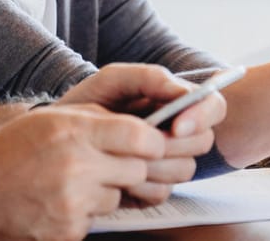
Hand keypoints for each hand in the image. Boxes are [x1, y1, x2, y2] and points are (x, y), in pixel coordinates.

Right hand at [0, 105, 165, 239]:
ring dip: (104, 191)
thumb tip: (139, 125)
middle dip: (130, 167)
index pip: (140, 136)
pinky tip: (56, 204)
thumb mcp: (47, 121)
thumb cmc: (6, 154)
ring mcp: (73, 202)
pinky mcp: (69, 231)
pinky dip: (84, 214)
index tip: (149, 144)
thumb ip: (92, 119)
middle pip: (138, 169)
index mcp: (72, 130)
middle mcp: (76, 165)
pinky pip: (97, 220)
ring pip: (118, 195)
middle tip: (107, 165)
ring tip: (69, 184)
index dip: (152, 141)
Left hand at [59, 63, 224, 203]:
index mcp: (175, 102)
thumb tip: (181, 92)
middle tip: (144, 142)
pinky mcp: (151, 187)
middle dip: (175, 144)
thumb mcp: (112, 80)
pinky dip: (140, 186)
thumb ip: (149, 77)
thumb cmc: (87, 103)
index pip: (214, 107)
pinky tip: (119, 175)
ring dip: (155, 165)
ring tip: (124, 156)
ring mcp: (166, 162)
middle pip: (203, 141)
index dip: (202, 116)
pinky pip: (162, 192)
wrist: (55, 138)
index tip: (176, 125)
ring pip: (186, 169)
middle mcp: (177, 132)